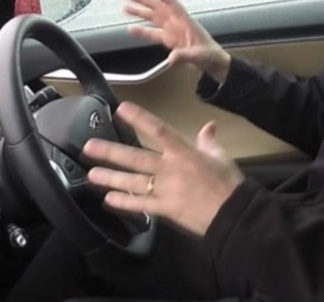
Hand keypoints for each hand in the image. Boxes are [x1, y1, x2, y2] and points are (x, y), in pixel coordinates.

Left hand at [84, 102, 244, 236]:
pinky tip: (109, 200)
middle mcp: (170, 168)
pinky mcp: (165, 209)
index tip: (121, 109)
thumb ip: (208, 141)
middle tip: (89, 147)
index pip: (157, 130)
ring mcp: (165, 189)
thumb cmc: (228, 183)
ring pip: (133, 181)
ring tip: (92, 174)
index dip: (138, 118)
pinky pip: (141, 205)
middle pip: (136, 157)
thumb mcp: (220, 156)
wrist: (234, 213)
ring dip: (111, 177)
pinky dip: (125, 203)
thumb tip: (208, 126)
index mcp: (184, 152)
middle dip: (111, 152)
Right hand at [124, 0, 230, 82]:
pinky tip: (132, 28)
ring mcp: (172, 30)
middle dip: (144, 1)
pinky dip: (142, 30)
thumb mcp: (198, 56)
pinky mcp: (169, 40)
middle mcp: (178, 23)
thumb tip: (172, 58)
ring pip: (154, 18)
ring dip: (140, 12)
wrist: (213, 62)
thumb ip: (184, 56)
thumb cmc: (210, 54)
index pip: (172, 3)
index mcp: (186, 22)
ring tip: (126, 8)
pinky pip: (153, 33)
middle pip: (159, 8)